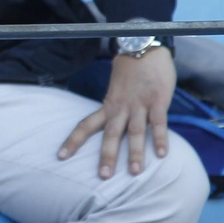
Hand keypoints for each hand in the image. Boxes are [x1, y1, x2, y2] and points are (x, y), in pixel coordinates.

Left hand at [58, 45, 175, 178]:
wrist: (143, 47)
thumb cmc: (130, 72)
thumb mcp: (115, 91)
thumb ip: (114, 109)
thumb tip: (110, 128)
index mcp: (108, 106)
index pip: (85, 125)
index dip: (73, 141)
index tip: (60, 157)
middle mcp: (120, 107)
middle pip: (110, 134)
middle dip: (106, 155)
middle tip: (103, 176)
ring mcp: (139, 105)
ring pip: (135, 131)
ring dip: (135, 152)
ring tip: (134, 172)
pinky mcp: (158, 101)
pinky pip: (159, 122)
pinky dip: (161, 138)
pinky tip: (163, 154)